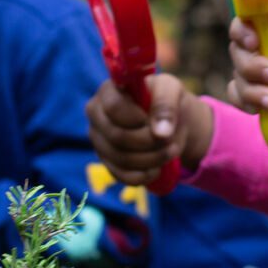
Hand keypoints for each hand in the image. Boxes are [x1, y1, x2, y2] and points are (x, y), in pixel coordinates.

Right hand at [85, 74, 212, 186]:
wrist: (168, 121)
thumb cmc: (165, 100)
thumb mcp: (171, 91)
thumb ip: (166, 105)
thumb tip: (161, 133)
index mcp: (108, 91)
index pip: (114, 107)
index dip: (137, 119)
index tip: (154, 121)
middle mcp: (96, 115)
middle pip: (117, 136)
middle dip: (150, 142)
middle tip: (171, 141)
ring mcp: (98, 140)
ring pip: (121, 159)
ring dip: (152, 159)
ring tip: (170, 151)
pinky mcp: (106, 162)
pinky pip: (123, 176)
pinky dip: (145, 175)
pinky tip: (157, 167)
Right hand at [225, 0, 267, 158]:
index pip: (253, 16)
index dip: (244, 25)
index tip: (253, 39)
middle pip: (238, 45)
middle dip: (250, 62)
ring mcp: (262, 74)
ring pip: (236, 72)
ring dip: (252, 88)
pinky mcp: (258, 97)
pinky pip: (235, 94)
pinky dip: (246, 101)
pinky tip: (266, 109)